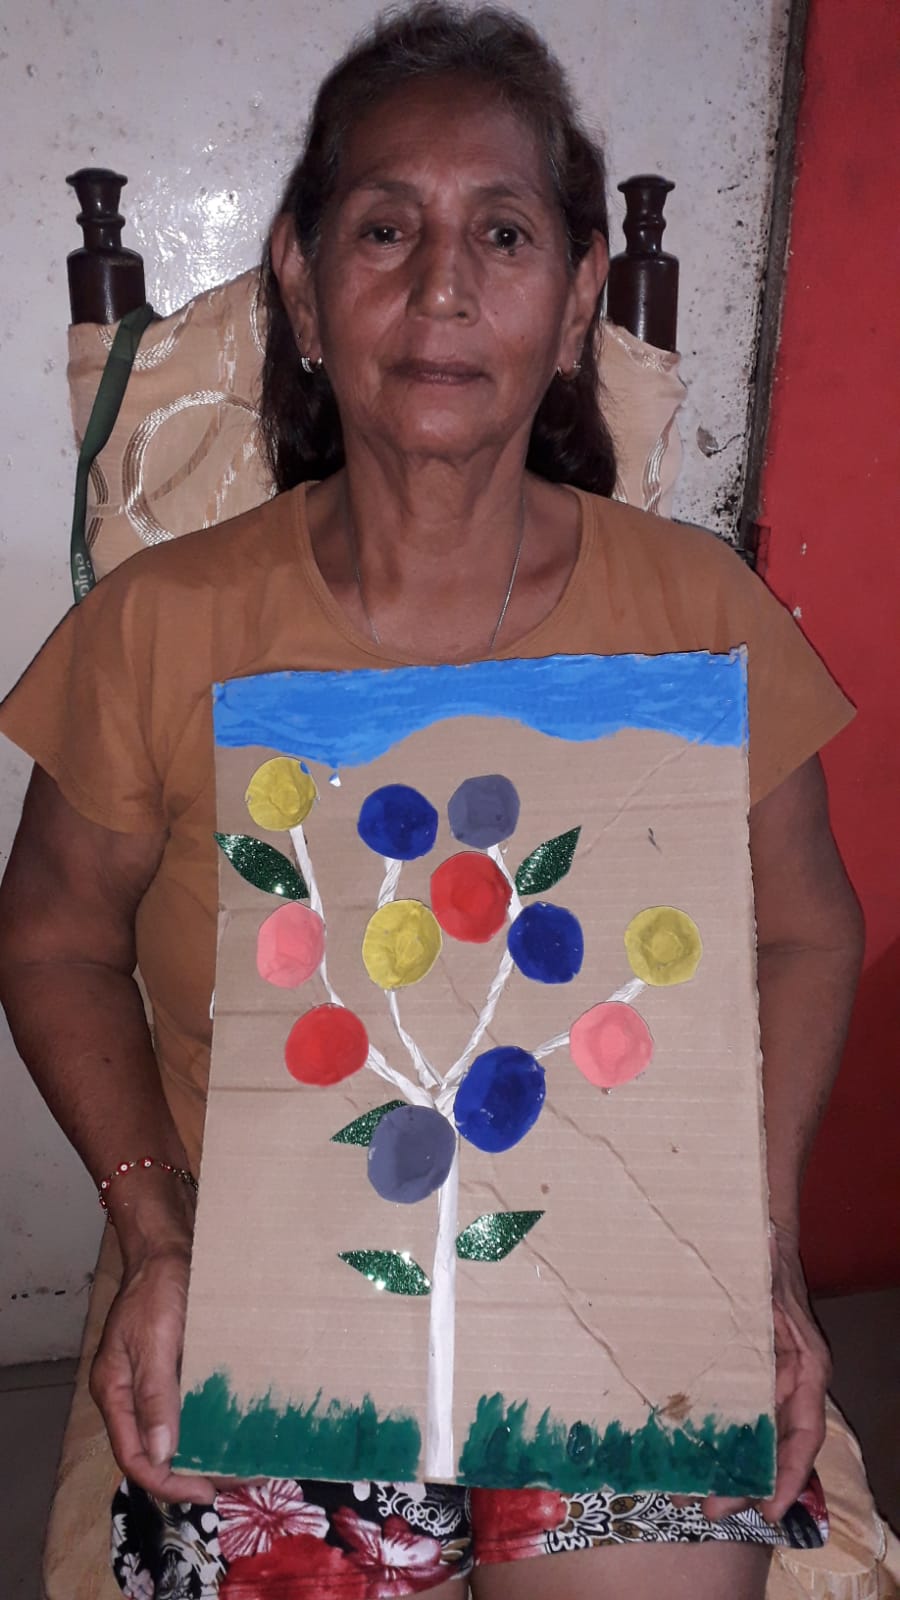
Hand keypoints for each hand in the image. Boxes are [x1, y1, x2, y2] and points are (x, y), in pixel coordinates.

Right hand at [90, 1243, 215, 1503]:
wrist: (168, 1246)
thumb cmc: (158, 1286)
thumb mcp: (155, 1338)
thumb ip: (155, 1394)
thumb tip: (161, 1453)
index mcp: (114, 1392)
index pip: (135, 1457)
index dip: (168, 1482)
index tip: (207, 1492)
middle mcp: (130, 1395)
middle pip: (155, 1452)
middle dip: (192, 1473)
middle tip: (236, 1481)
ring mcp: (152, 1383)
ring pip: (174, 1434)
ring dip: (204, 1452)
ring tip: (242, 1464)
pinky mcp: (173, 1369)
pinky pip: (189, 1408)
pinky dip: (210, 1424)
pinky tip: (237, 1428)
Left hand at [695, 1225, 828, 1525]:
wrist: (760, 1242)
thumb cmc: (766, 1258)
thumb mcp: (767, 1272)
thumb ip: (767, 1276)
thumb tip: (766, 1249)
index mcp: (805, 1368)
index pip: (806, 1432)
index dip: (791, 1473)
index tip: (771, 1507)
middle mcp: (791, 1385)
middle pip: (777, 1447)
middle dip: (748, 1484)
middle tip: (711, 1511)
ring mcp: (768, 1385)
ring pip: (756, 1440)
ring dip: (730, 1471)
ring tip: (693, 1498)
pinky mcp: (744, 1381)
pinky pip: (738, 1421)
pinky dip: (719, 1444)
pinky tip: (689, 1461)